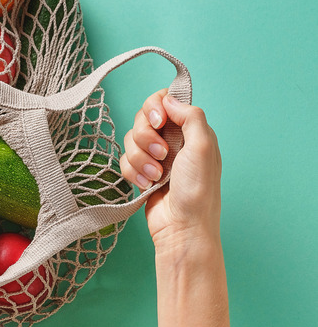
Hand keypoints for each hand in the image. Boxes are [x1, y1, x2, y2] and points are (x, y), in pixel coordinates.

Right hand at [120, 89, 221, 246]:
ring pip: (130, 140)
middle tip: (162, 155)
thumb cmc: (198, 190)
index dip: (155, 108)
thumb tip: (170, 99)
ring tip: (156, 176)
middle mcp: (172, 139)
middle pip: (141, 119)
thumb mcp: (203, 147)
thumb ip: (190, 117)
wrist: (182, 227)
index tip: (159, 123)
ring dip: (141, 159)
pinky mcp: (141, 171)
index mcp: (190, 130)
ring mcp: (155, 156)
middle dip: (146, 138)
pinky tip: (148, 185)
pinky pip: (124, 160)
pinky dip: (134, 173)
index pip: (163, 101)